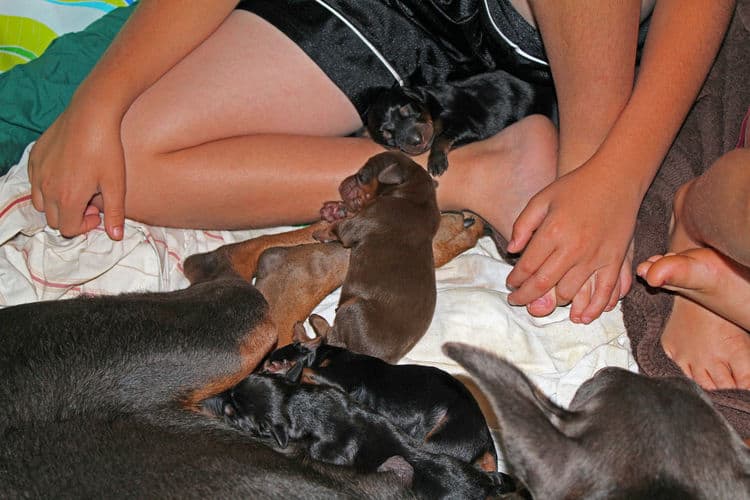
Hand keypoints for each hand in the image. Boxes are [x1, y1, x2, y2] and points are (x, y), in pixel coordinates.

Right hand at [28, 98, 125, 239]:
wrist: (91, 116)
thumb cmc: (106, 150)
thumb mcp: (116, 185)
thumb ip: (115, 213)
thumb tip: (116, 237)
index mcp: (67, 198)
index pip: (67, 229)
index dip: (84, 226)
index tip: (97, 213)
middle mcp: (47, 188)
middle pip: (53, 219)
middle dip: (71, 217)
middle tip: (90, 201)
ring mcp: (38, 173)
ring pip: (41, 203)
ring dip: (57, 204)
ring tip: (78, 189)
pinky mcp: (34, 158)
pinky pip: (34, 183)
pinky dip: (47, 186)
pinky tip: (67, 174)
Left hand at [506, 164, 637, 322]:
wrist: (616, 177)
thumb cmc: (575, 186)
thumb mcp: (541, 198)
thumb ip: (523, 225)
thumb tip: (512, 250)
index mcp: (552, 232)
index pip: (527, 267)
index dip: (515, 280)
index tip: (510, 284)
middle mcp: (573, 248)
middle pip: (544, 284)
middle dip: (525, 296)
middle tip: (516, 300)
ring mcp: (596, 256)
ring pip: (569, 292)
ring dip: (553, 303)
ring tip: (541, 305)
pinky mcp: (615, 260)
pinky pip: (604, 291)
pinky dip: (593, 308)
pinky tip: (581, 316)